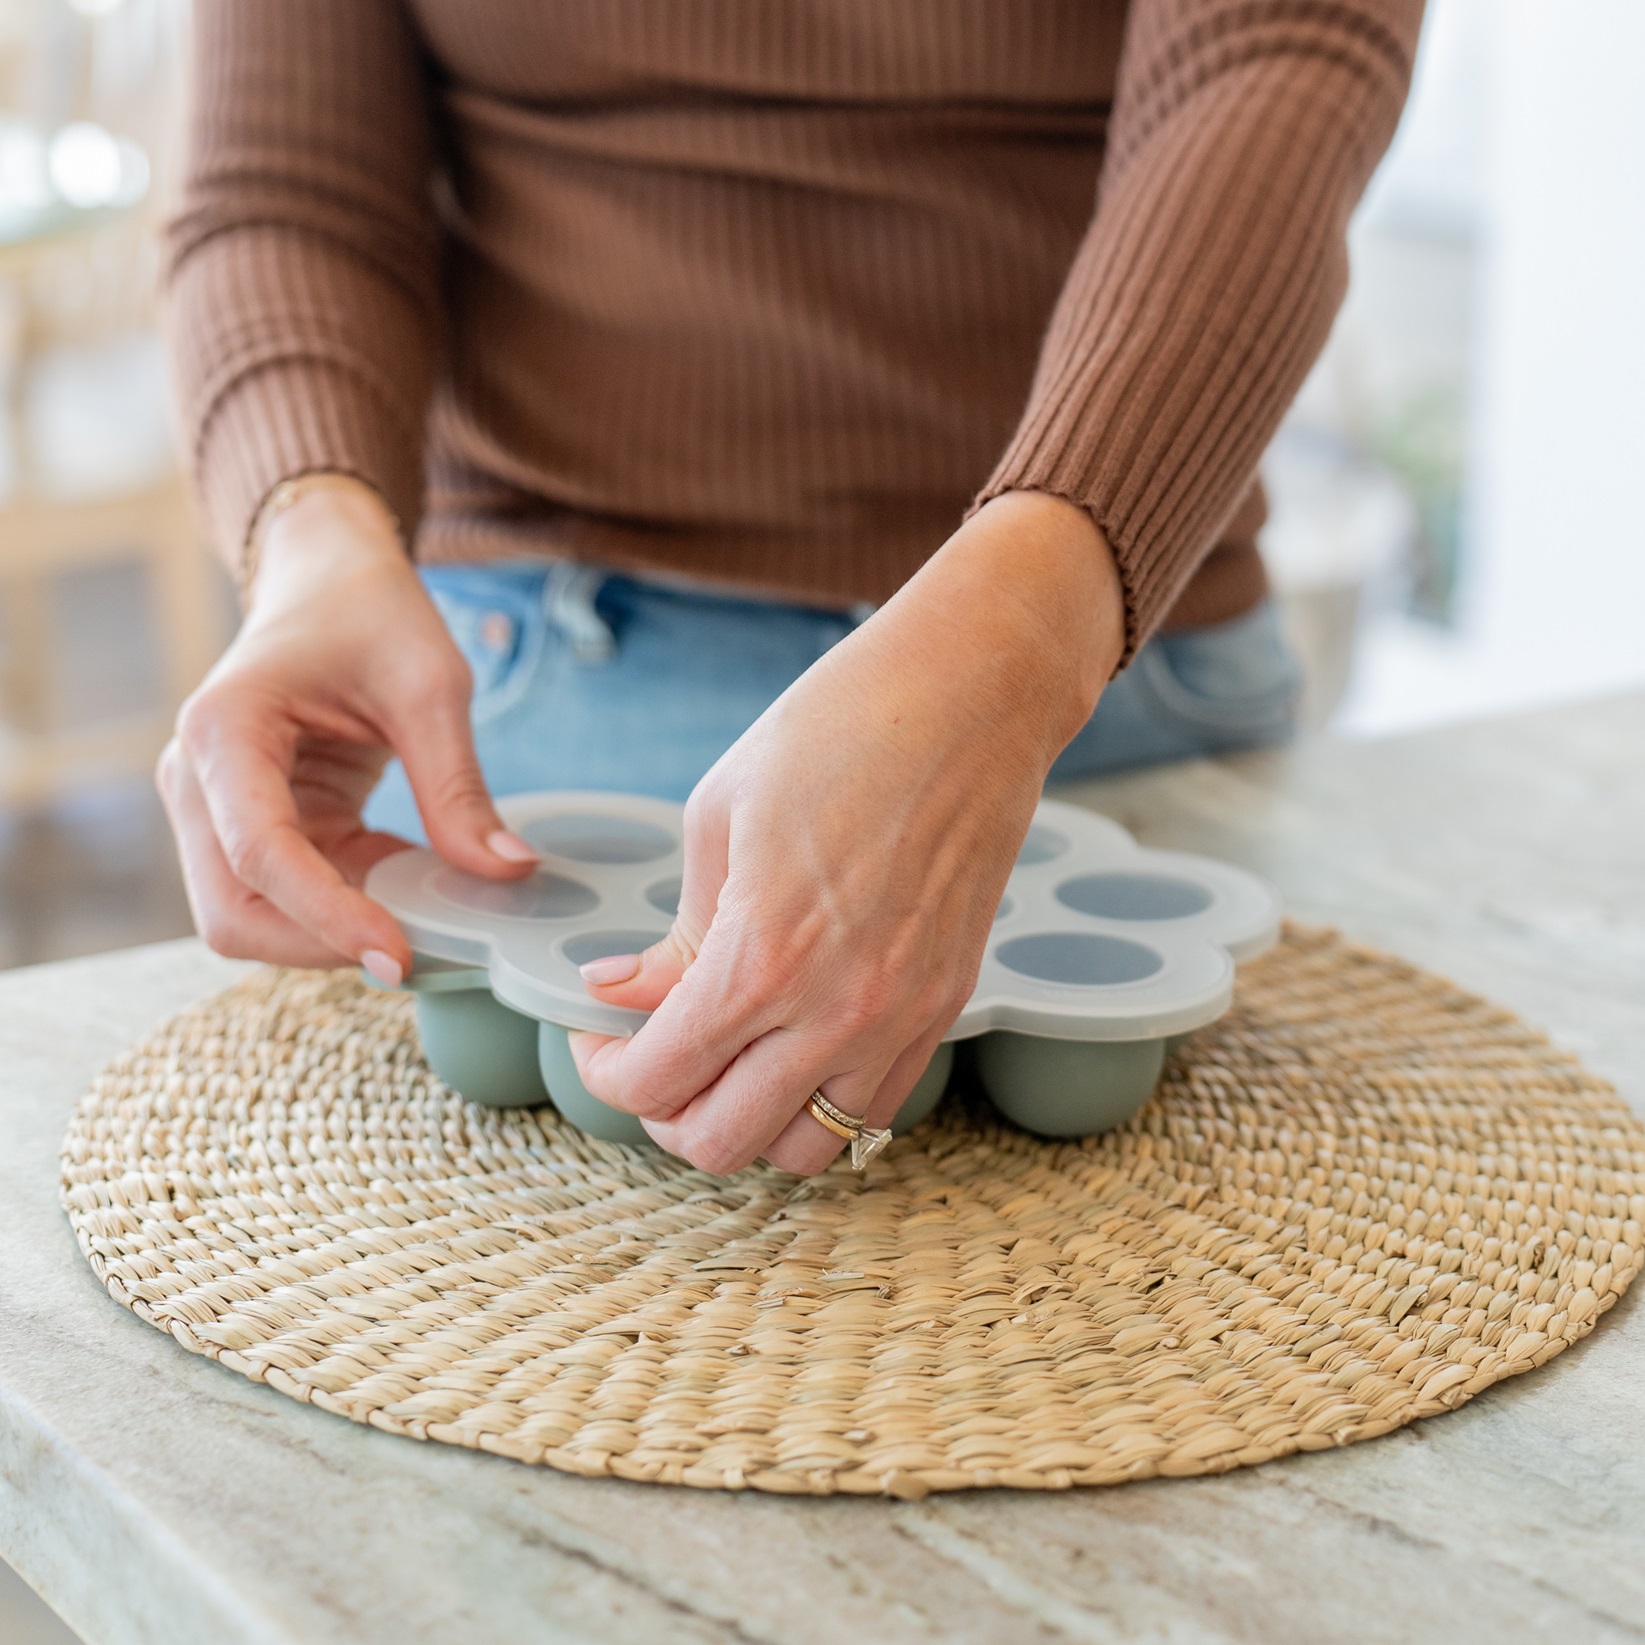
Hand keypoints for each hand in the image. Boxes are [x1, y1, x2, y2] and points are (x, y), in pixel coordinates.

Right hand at [157, 476, 536, 980]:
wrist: (330, 581)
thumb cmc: (371, 614)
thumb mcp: (432, 687)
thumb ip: (459, 787)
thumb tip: (506, 873)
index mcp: (225, 730)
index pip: (259, 853)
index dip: (325, 915)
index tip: (397, 954)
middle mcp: (198, 778)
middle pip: (232, 910)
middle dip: (318, 945)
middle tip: (416, 955)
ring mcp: (218, 809)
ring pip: (252, 918)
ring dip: (333, 933)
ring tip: (423, 916)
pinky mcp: (256, 826)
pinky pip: (292, 895)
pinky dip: (349, 907)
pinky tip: (411, 887)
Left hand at [569, 491, 1124, 1174]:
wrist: (972, 697)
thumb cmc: (837, 731)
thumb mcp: (717, 819)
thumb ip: (674, 933)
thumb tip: (621, 993)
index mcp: (762, 958)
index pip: (657, 1082)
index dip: (606, 1071)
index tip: (598, 1036)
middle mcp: (838, 1012)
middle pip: (721, 1141)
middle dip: (664, 1110)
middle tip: (650, 1057)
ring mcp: (902, 1019)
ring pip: (805, 1148)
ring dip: (748, 1121)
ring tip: (725, 1062)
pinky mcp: (946, 1007)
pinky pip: (875, 1109)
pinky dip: (821, 1102)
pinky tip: (794, 1047)